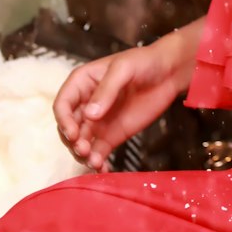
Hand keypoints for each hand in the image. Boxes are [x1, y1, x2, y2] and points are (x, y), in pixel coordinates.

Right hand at [53, 32, 191, 170]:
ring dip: (83, 155)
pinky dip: (97, 162)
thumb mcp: (124, 69)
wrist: (169, 73)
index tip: (73, 133)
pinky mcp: (111, 136)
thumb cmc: (144, 62)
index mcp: (82, 83)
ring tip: (95, 162)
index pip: (63, 104)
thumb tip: (90, 115)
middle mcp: (85, 104)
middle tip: (84, 150)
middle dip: (72, 141)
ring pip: (80, 143)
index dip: (64, 120)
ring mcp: (98, 122)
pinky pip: (98, 152)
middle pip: (68, 127)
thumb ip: (107, 90)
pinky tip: (103, 169)